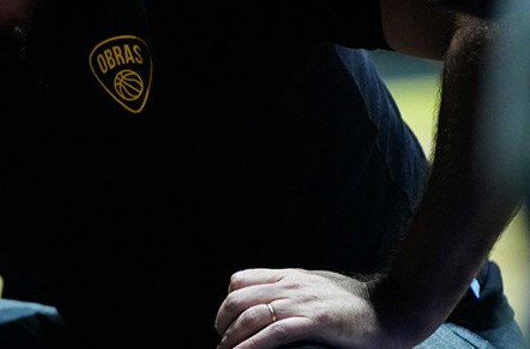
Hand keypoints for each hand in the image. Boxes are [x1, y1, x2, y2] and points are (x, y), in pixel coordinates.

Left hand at [214, 268, 412, 348]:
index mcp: (290, 276)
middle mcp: (290, 285)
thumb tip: (275, 302)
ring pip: (250, 316)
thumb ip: (295, 290)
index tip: (225, 322)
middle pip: (238, 299)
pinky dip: (252, 345)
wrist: (394, 308)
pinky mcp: (315, 321)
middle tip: (222, 343)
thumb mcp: (318, 285)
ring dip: (232, 339)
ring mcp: (301, 302)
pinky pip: (273, 332)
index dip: (227, 302)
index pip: (241, 281)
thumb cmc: (359, 302)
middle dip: (222, 323)